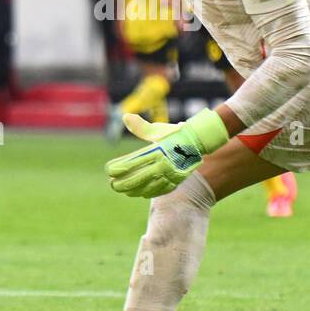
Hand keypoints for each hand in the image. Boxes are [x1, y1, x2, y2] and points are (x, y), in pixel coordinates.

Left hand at [104, 109, 228, 197]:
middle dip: (123, 183)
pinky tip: (140, 193)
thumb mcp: (159, 130)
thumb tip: (125, 117)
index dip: (118, 168)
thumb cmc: (176, 134)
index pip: (132, 163)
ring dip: (134, 190)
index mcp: (157, 151)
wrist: (200, 142)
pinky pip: (160, 190)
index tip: (109, 170)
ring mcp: (170, 174)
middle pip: (138, 178)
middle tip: (112, 184)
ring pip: (148, 187)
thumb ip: (141, 127)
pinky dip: (148, 193)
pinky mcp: (176, 180)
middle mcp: (163, 165)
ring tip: (124, 190)